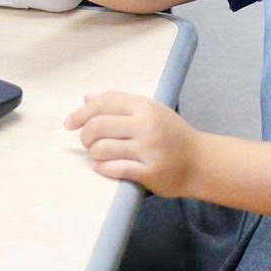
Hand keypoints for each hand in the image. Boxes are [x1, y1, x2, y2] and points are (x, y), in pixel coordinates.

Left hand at [65, 90, 204, 197]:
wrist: (201, 161)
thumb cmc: (171, 134)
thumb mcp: (150, 110)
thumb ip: (119, 102)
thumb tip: (87, 98)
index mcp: (144, 106)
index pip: (102, 104)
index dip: (80, 113)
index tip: (69, 123)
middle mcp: (146, 125)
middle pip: (97, 126)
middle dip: (85, 136)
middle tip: (87, 142)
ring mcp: (148, 149)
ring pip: (102, 149)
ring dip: (93, 153)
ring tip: (98, 155)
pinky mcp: (150, 172)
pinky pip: (115, 168)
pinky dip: (102, 167)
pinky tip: (102, 166)